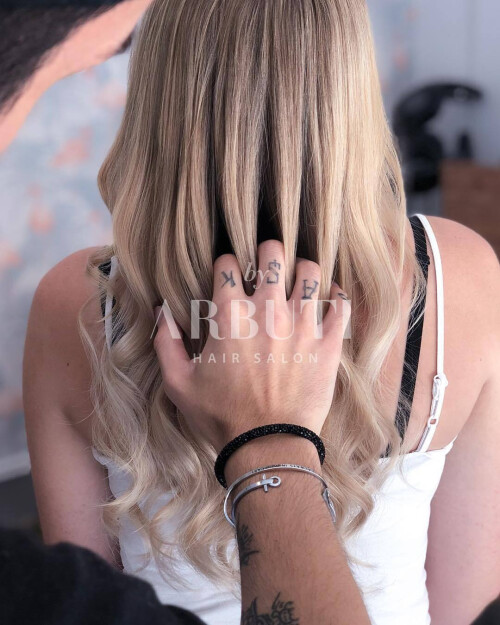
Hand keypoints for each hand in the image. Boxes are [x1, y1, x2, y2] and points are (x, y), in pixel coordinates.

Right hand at [153, 240, 349, 452]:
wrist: (267, 445)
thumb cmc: (221, 416)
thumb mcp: (179, 383)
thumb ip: (166, 342)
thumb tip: (161, 310)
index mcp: (230, 314)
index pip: (228, 264)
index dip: (226, 265)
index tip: (229, 275)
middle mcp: (268, 309)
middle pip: (273, 254)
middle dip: (268, 252)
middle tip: (267, 264)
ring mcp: (302, 323)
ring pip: (309, 271)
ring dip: (302, 270)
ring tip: (298, 279)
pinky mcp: (328, 341)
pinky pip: (340, 303)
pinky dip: (336, 295)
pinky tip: (329, 297)